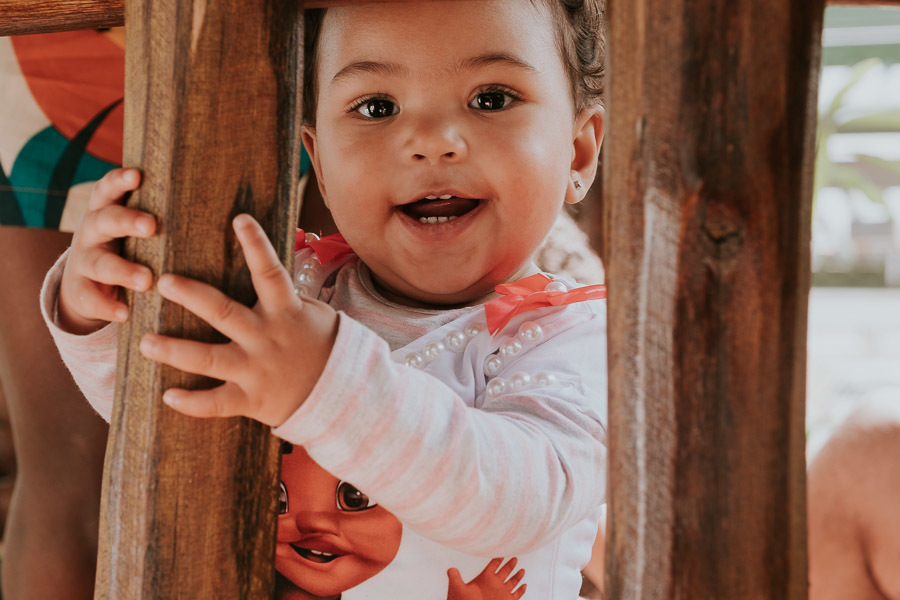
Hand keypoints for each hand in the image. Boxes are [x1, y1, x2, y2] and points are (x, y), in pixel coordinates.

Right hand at [58, 168, 155, 333]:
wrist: (87, 283)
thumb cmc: (129, 247)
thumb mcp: (136, 229)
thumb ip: (162, 216)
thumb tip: (222, 205)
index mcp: (107, 210)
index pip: (109, 189)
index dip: (119, 181)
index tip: (137, 175)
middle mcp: (92, 231)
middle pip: (106, 220)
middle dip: (127, 221)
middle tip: (151, 226)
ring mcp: (84, 261)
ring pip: (99, 263)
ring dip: (122, 271)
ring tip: (146, 281)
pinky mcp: (81, 290)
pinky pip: (90, 298)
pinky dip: (107, 306)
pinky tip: (124, 313)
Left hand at [138, 214, 338, 426]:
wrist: (342, 393)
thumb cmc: (323, 346)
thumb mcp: (313, 313)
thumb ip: (284, 295)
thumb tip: (261, 264)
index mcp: (285, 311)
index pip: (270, 272)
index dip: (257, 245)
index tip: (240, 219)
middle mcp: (267, 338)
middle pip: (224, 313)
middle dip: (192, 296)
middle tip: (163, 281)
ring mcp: (257, 370)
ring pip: (209, 360)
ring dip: (174, 350)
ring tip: (144, 342)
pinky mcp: (252, 400)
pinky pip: (216, 403)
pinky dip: (191, 402)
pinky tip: (168, 396)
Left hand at [447, 558, 525, 599]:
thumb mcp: (457, 588)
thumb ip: (455, 578)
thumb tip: (451, 569)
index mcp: (484, 577)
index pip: (493, 564)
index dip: (498, 558)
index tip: (503, 550)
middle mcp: (494, 583)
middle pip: (505, 571)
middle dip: (510, 564)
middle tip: (515, 557)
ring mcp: (501, 592)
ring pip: (512, 582)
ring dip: (517, 576)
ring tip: (522, 570)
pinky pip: (516, 595)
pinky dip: (521, 590)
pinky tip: (524, 585)